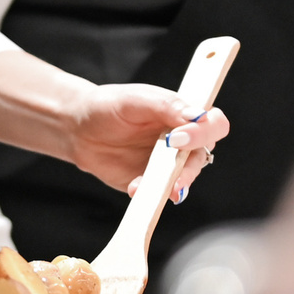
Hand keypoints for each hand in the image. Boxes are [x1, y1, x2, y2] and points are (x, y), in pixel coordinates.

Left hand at [63, 84, 228, 198]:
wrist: (79, 129)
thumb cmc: (110, 106)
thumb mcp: (136, 99)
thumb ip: (167, 105)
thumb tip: (198, 115)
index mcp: (184, 116)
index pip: (213, 125)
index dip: (204, 133)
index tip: (179, 137)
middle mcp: (182, 141)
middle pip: (202, 157)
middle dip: (189, 168)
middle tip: (171, 172)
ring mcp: (168, 164)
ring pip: (184, 179)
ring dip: (172, 185)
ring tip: (150, 185)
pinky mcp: (151, 182)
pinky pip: (158, 193)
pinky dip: (150, 194)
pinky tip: (135, 188)